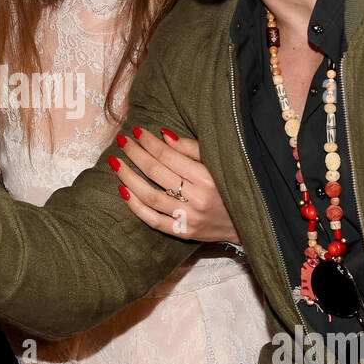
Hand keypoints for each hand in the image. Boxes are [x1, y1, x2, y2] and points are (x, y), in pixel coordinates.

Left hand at [111, 127, 241, 242]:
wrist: (247, 223)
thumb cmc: (230, 186)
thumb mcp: (217, 163)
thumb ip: (191, 149)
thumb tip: (163, 135)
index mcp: (208, 177)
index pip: (169, 156)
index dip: (150, 142)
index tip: (137, 131)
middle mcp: (198, 199)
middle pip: (156, 173)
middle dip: (135, 154)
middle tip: (122, 141)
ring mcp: (189, 218)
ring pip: (150, 196)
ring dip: (129, 177)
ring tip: (116, 163)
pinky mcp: (183, 232)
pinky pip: (152, 220)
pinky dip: (135, 206)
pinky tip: (123, 190)